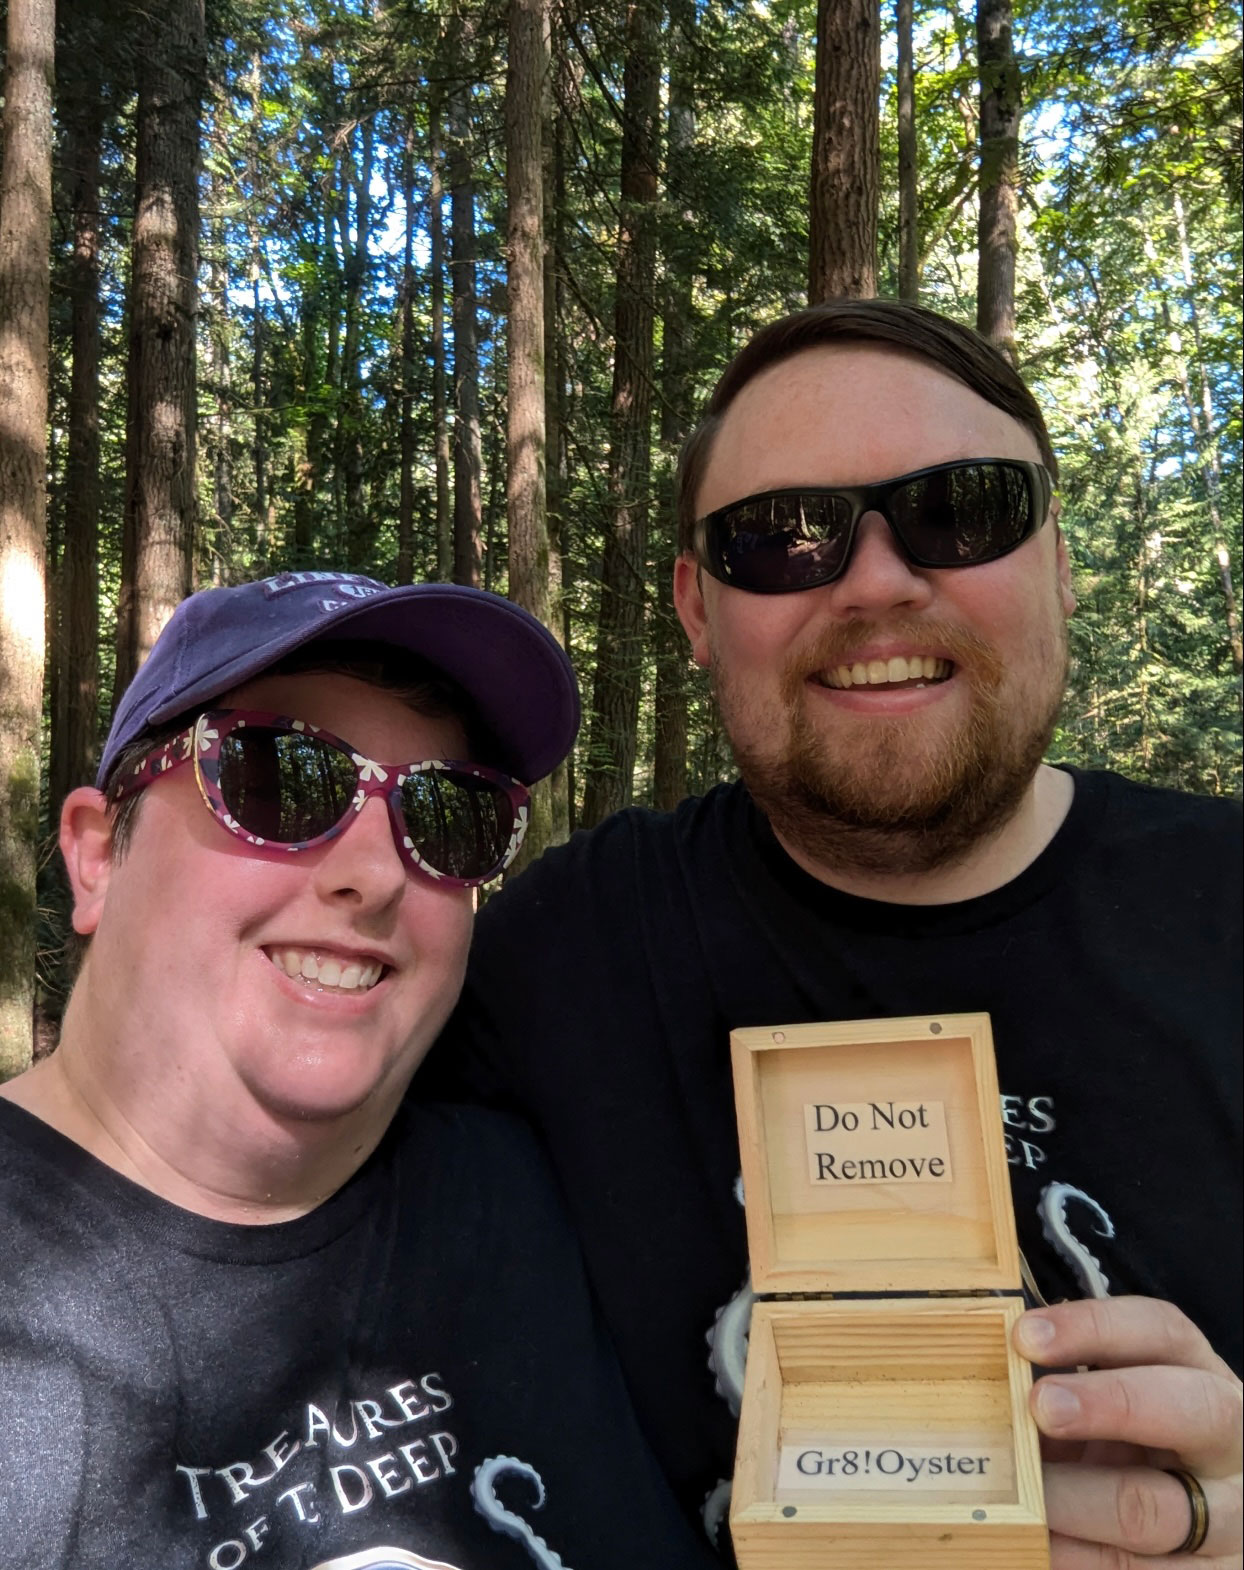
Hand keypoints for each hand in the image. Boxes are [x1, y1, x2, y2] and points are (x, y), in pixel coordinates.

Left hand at [1013, 1297, 1241, 1567]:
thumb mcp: (1102, 1407)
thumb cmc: (1121, 1447)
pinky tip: (1042, 1548)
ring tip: (1024, 1499)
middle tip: (1040, 1406)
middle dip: (1111, 1403)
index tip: (1025, 1336)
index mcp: (1198, 1375)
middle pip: (1191, 1408)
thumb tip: (985, 1382)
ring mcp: (1229, 1516)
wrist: (1181, 1521)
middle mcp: (1227, 1440)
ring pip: (1161, 1508)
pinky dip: (1085, 1561)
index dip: (1094, 1328)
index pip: (1160, 1331)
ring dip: (1081, 1503)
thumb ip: (1061, 1388)